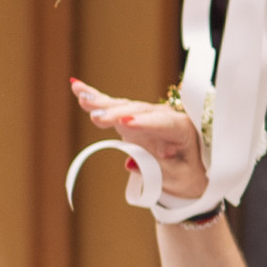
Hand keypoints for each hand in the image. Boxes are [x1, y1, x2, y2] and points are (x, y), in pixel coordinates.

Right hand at [69, 78, 210, 204]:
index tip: (126, 123)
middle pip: (139, 110)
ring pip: (123, 106)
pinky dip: (95, 98)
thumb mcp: (179, 179)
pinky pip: (113, 107)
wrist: (189, 172)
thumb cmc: (188, 175)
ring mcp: (146, 116)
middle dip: (117, 113)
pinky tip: (77, 87)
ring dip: (102, 103)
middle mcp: (164, 116)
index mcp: (182, 129)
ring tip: (83, 98)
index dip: (144, 123)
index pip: (163, 123)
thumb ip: (159, 171)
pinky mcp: (131, 118)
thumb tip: (130, 163)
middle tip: (97, 118)